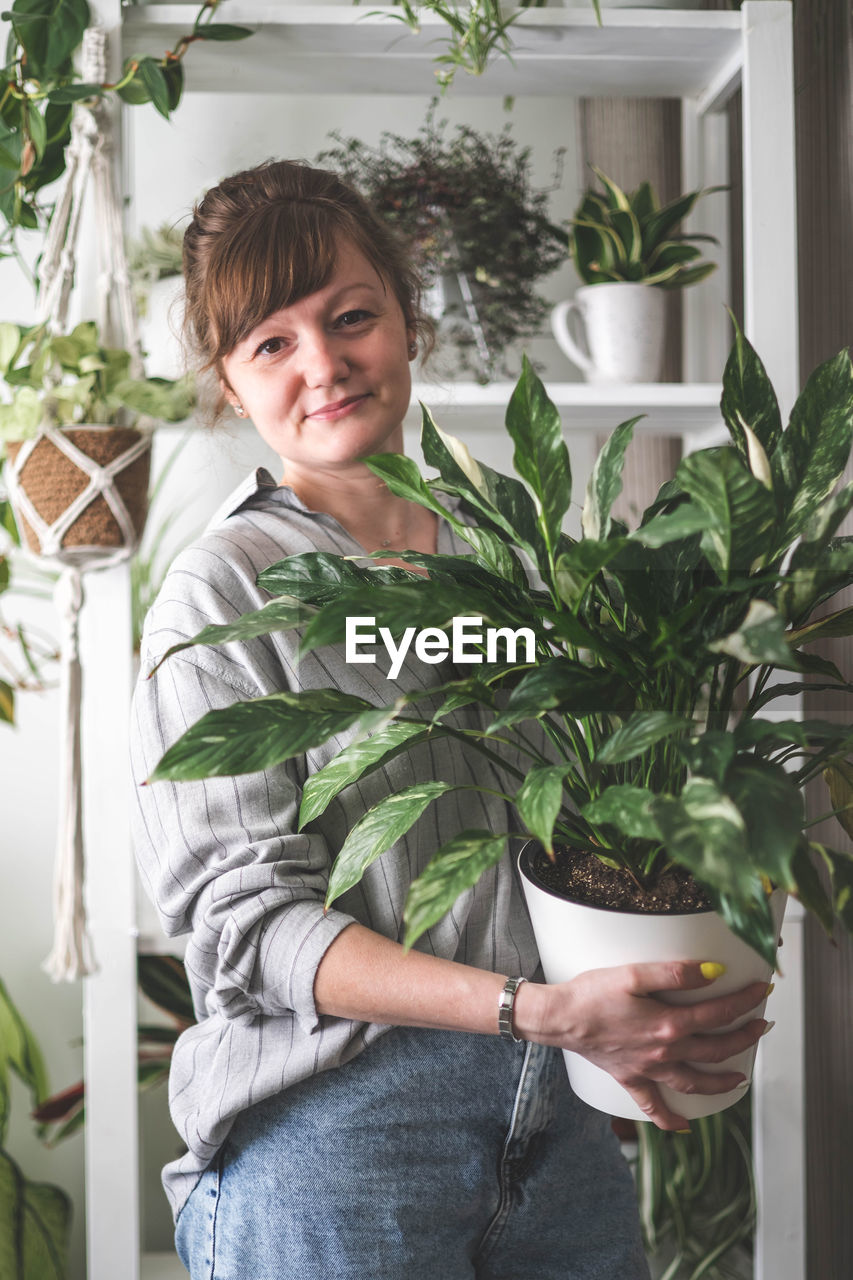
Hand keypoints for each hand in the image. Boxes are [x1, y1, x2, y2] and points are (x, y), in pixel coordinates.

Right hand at [513, 962, 770, 1129]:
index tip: (761, 990)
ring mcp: (649, 1069)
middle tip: (761, 1029)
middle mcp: (664, 1052)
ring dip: (721, 1082)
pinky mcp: (630, 1078)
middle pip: (715, 1049)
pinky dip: (669, 1119)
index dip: (743, 1001)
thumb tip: (712, 972)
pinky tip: (683, 1126)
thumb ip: (675, 974)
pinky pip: (653, 1105)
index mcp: (668, 1024)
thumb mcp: (633, 973)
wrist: (560, 1018)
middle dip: (744, 1039)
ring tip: (739, 1078)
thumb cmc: (592, 992)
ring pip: (694, 1081)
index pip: (717, 1014)